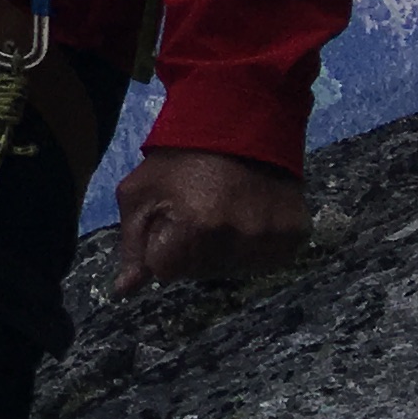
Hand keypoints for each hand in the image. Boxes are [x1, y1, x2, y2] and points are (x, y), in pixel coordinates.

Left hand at [111, 149, 306, 296]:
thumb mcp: (141, 194)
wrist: (240, 126)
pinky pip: (265, 261)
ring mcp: (270, 239)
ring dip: (222, 251)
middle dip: (191, 250)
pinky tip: (247, 219)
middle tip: (197, 211)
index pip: (166, 271)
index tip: (169, 222)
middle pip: (199, 272)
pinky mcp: (295, 236)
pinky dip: (252, 248)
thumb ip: (132, 245)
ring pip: (232, 270)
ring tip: (223, 213)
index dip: (163, 248)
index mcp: (195, 227)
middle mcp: (238, 238)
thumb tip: (123, 292)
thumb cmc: (179, 161)